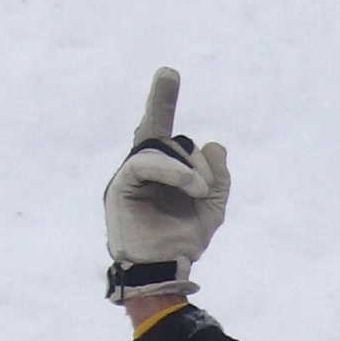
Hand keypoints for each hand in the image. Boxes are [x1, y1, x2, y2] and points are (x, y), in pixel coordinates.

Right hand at [104, 68, 229, 303]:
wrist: (164, 268)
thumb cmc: (183, 238)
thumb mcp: (212, 206)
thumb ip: (218, 176)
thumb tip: (213, 145)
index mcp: (164, 170)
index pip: (165, 132)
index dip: (163, 101)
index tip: (169, 72)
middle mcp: (145, 167)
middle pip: (160, 130)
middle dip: (167, 110)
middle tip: (175, 94)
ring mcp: (130, 175)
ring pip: (161, 148)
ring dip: (187, 169)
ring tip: (200, 191)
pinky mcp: (121, 186)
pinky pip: (146, 164)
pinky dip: (173, 173)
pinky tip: (192, 187)